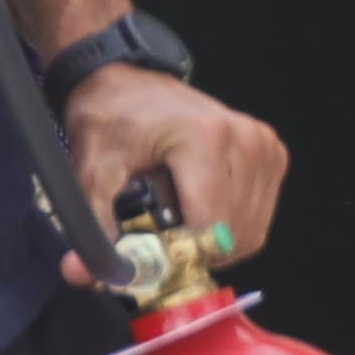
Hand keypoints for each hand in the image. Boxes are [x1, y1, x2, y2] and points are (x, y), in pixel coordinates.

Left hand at [69, 63, 288, 277]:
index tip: (147, 262)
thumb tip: (82, 272)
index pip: (208, 229)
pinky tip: (198, 207)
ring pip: (249, 234)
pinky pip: (257, 219)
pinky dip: (228, 228)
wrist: (129, 82)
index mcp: (206, 138)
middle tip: (157, 241)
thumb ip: (92, 226)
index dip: (177, 258)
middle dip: (192, 252)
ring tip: (176, 220)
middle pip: (231, 237)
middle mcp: (246, 139)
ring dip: (212, 243)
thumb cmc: (112, 118)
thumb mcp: (92, 171)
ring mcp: (264, 146)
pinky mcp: (272, 154)